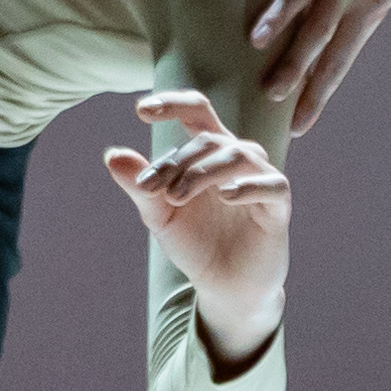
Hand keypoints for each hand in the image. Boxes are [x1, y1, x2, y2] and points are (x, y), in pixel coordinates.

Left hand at [102, 89, 290, 373]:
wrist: (223, 286)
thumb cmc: (196, 242)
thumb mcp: (161, 215)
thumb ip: (141, 186)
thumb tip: (112, 155)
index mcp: (209, 153)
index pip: (196, 111)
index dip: (172, 104)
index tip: (141, 110)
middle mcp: (238, 157)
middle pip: (209, 139)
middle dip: (176, 162)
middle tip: (150, 190)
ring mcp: (261, 179)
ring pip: (237, 155)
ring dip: (202, 172)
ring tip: (176, 197)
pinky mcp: (278, 206)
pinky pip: (270, 185)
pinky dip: (249, 186)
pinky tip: (227, 196)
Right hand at [241, 0, 390, 135]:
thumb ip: (360, 17)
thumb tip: (332, 50)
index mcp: (370, 6)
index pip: (341, 60)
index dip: (319, 92)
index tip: (300, 122)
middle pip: (317, 33)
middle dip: (294, 66)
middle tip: (269, 93)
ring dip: (278, 15)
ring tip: (255, 40)